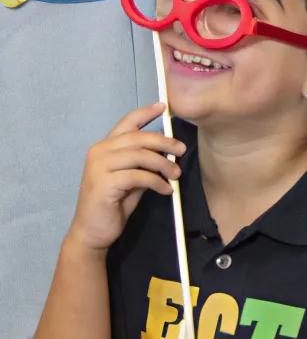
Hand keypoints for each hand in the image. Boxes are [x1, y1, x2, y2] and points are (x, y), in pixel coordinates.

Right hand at [67, 103, 185, 252]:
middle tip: (181, 150)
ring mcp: (98, 167)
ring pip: (140, 156)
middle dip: (164, 142)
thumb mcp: (131, 179)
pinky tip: (165, 190)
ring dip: (163, 164)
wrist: (92, 232)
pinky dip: (156, 182)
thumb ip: (143, 164)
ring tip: (175, 175)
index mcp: (104, 147)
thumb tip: (167, 151)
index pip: (126, 123)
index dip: (145, 113)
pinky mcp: (104, 184)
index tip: (163, 107)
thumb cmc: (112, 204)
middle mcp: (99, 152)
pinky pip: (138, 176)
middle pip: (138, 138)